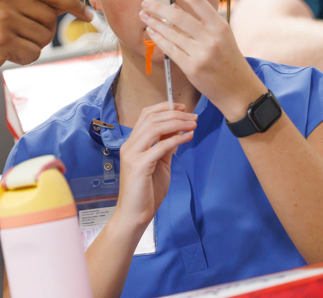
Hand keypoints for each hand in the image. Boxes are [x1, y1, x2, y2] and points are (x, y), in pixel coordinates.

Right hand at [0, 0, 91, 95]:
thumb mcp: (3, 6)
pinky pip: (33, 53)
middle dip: (44, 33)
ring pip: (44, 37)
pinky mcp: (3, 39)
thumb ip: (29, 2)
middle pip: (50, 18)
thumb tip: (64, 6)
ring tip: (10, 45)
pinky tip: (6, 54)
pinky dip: (24, 58)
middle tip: (21, 38)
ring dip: (32, 47)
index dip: (73, 4)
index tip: (88, 14)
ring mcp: (4, 18)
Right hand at [114, 103, 195, 230]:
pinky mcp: (139, 165)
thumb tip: (178, 131)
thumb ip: (165, 148)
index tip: (182, 108)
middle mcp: (129, 145)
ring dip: (177, 123)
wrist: (134, 215)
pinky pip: (161, 146)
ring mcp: (132, 154)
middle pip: (151, 118)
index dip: (164, 108)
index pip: (146, 115)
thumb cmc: (146, 193)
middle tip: (192, 116)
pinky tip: (188, 136)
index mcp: (132, 144)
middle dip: (174, 114)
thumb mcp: (159, 165)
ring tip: (193, 124)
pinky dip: (177, 138)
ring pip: (155, 127)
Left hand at [140, 0, 265, 121]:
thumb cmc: (228, 60)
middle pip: (178, 16)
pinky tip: (151, 32)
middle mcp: (211, 38)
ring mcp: (201, 53)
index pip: (197, 0)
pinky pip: (169, 49)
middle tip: (145, 2)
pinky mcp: (191, 67)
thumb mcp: (223, 36)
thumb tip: (176, 7)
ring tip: (144, 16)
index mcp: (220, 25)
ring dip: (153, 22)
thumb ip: (204, 23)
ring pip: (170, 32)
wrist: (238, 90)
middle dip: (158, 7)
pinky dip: (158, 38)